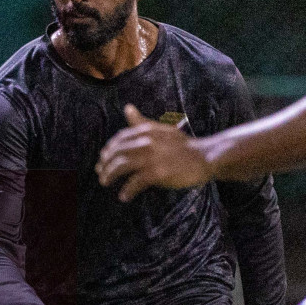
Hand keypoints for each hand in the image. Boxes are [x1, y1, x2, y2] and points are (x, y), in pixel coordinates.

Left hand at [96, 105, 213, 201]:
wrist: (205, 157)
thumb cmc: (183, 145)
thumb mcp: (161, 130)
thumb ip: (142, 122)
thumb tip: (127, 108)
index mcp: (146, 130)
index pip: (120, 139)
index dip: (108, 149)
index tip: (102, 159)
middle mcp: (146, 141)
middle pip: (117, 153)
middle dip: (105, 164)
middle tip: (100, 174)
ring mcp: (151, 157)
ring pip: (121, 166)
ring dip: (109, 175)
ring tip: (105, 183)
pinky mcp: (157, 173)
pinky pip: (135, 183)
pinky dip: (127, 191)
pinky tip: (123, 197)